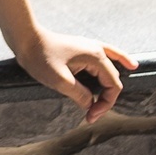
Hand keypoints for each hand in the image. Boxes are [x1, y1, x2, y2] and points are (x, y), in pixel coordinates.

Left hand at [15, 26, 138, 124]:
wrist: (26, 38)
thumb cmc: (41, 57)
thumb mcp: (60, 81)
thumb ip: (80, 95)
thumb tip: (91, 105)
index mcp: (95, 57)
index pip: (113, 86)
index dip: (105, 105)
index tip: (89, 116)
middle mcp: (97, 50)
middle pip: (112, 79)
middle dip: (104, 99)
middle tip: (89, 115)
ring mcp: (90, 47)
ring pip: (111, 68)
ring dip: (111, 86)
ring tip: (112, 100)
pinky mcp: (82, 48)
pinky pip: (107, 55)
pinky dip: (118, 61)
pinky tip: (129, 65)